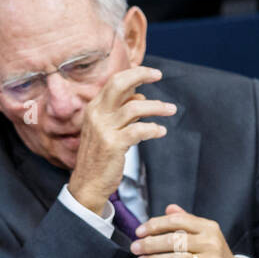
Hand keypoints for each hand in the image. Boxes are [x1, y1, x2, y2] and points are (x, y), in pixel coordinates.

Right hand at [67, 65, 175, 213]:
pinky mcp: (113, 145)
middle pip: (119, 84)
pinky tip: (160, 131)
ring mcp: (104, 129)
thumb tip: (140, 96)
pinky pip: (139, 130)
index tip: (152, 74)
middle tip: (159, 76)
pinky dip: (153, 129)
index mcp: (94, 108)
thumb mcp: (105, 128)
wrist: (87, 184)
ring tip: (171, 109)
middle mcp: (96, 115)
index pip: (114, 82)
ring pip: (135, 107)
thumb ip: (120, 111)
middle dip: (141, 75)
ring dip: (157, 106)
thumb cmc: (99, 156)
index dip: (134, 73)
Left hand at [130, 203, 256, 257]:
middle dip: (151, 244)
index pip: (177, 221)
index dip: (155, 225)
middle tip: (135, 248)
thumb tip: (169, 208)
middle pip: (175, 240)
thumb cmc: (213, 256)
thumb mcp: (204, 235)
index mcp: (208, 227)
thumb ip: (186, 221)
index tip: (139, 232)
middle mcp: (211, 243)